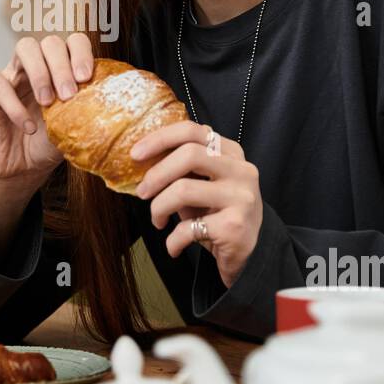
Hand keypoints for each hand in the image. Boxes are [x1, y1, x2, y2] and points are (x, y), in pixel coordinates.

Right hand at [0, 33, 94, 186]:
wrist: (23, 167)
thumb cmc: (50, 143)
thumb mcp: (74, 127)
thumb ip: (88, 112)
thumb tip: (114, 107)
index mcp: (62, 68)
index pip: (74, 41)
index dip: (81, 53)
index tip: (86, 78)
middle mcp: (38, 64)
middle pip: (50, 42)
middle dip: (61, 66)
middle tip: (69, 95)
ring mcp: (14, 74)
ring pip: (24, 47)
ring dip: (39, 73)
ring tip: (47, 103)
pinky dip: (14, 105)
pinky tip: (28, 127)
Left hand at [130, 121, 262, 289]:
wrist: (248, 252)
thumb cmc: (217, 213)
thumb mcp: (202, 185)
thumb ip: (182, 169)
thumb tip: (142, 160)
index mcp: (231, 153)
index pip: (192, 131)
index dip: (160, 139)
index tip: (135, 154)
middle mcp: (241, 170)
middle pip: (189, 155)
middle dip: (156, 174)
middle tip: (142, 192)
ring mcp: (241, 197)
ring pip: (184, 190)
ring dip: (159, 208)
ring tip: (158, 221)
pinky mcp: (235, 226)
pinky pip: (188, 228)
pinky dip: (172, 240)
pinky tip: (173, 246)